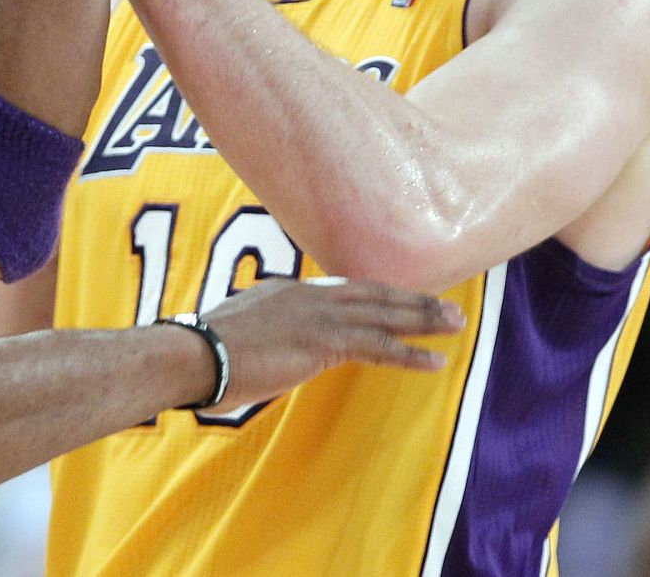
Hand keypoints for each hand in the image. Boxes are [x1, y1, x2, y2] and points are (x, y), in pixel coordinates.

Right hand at [202, 277, 463, 405]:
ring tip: (455, 324)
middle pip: (372, 294)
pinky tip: (436, 360)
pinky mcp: (324, 342)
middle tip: (448, 305)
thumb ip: (261, 333)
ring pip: (383, 315)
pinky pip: (379, 347)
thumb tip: (263, 347)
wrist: (194, 353)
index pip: (343, 290)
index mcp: (286, 291)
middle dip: (412, 300)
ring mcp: (318, 316)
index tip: (401, 299)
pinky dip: (411, 353)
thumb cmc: (203, 352)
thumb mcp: (238, 332)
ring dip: (424, 319)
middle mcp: (307, 296)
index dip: (377, 295)